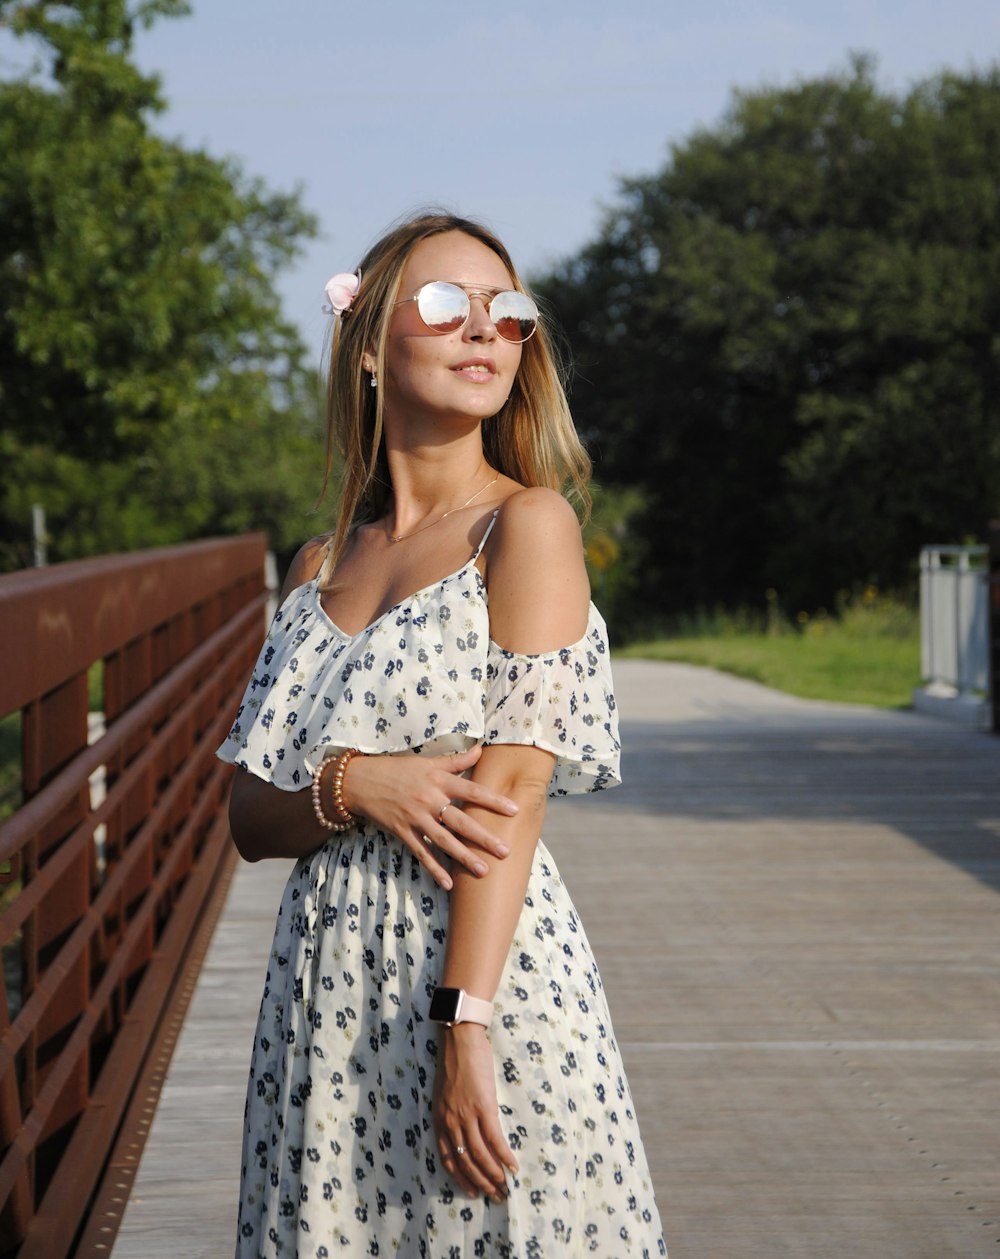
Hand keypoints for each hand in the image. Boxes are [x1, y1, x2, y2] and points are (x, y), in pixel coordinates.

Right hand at [342, 745, 516, 889]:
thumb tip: (481, 749)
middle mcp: (429, 799)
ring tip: (484, 870)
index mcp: (438, 780)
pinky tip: (448, 884)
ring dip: (464, 857)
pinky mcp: (403, 832)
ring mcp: (415, 817)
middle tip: (505, 850)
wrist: (361, 781)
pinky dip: (434, 868)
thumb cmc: (398, 769)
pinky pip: (421, 852)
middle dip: (484, 837)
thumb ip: (456, 760)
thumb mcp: (428, 761)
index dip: (493, 800)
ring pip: (444, 840)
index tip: (514, 810)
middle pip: (461, 820)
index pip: (471, 791)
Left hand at [432, 1024, 517, 1200]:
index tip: (471, 1192)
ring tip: (505, 1188)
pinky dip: (504, 1156)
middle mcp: (451, 1122)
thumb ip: (450, 1113)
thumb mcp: (444, 1092)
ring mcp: (467, 1115)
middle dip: (480, 1183)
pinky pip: (494, 1139)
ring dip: (493, 1175)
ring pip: (480, 1155)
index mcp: (440, 1119)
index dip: (460, 1178)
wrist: (460, 1039)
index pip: (447, 1159)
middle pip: (465, 1162)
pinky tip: (512, 1167)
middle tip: (494, 1197)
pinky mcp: (484, 1106)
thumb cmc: (454, 1061)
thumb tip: (463, 1129)